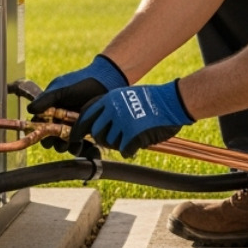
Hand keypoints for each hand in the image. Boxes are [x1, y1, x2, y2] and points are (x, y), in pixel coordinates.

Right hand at [29, 54, 127, 154]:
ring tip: (74, 143)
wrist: (106, 83)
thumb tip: (29, 109)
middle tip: (61, 141)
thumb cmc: (81, 84)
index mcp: (52, 111)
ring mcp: (75, 128)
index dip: (42, 134)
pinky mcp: (88, 133)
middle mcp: (62, 121)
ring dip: (68, 147)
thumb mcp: (62, 90)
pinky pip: (81, 146)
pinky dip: (82, 149)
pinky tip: (85, 145)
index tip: (47, 136)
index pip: (41, 126)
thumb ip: (46, 100)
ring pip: (66, 145)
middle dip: (56, 143)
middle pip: (53, 140)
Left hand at [70, 80, 193, 157]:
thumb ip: (110, 109)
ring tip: (131, 136)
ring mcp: (123, 122)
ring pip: (110, 143)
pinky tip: (138, 143)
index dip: (79, 128)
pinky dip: (131, 150)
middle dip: (102, 139)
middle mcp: (113, 110)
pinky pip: (125, 151)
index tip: (75, 137)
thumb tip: (95, 127)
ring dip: (119, 144)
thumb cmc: (152, 100)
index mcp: (109, 98)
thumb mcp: (125, 96)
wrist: (172, 101)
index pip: (85, 115)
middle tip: (112, 140)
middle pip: (96, 133)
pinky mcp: (133, 135)